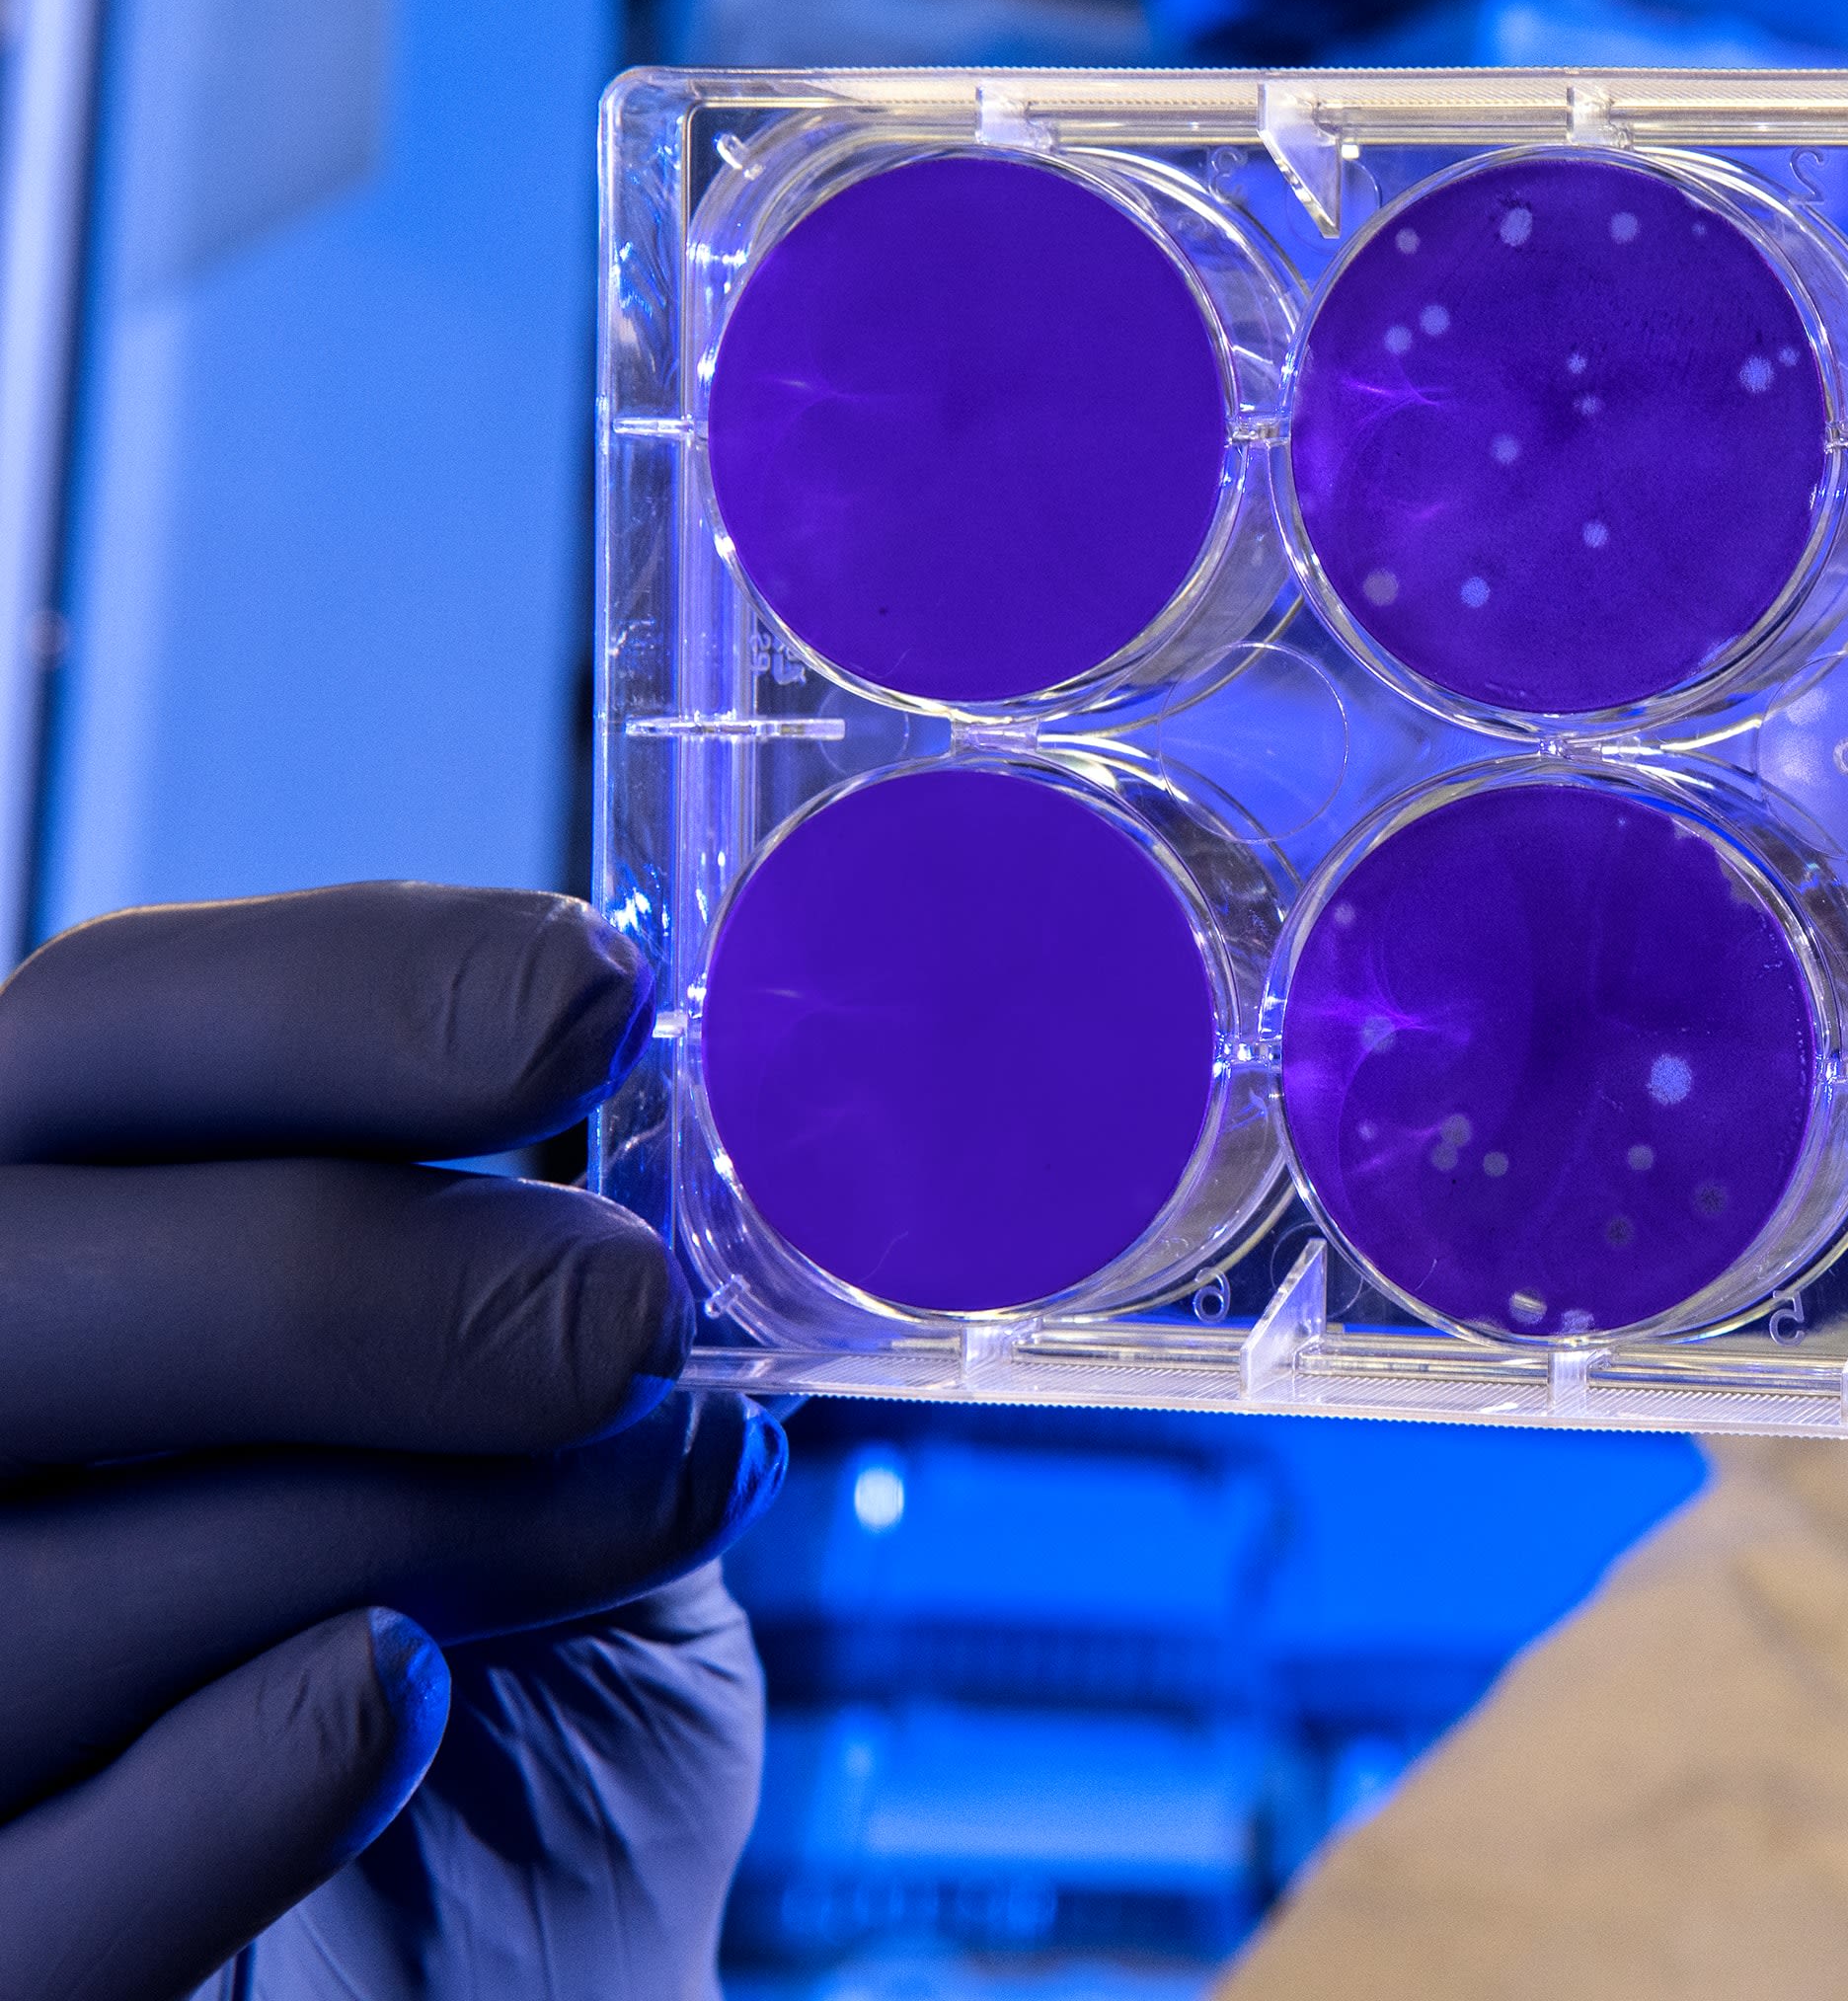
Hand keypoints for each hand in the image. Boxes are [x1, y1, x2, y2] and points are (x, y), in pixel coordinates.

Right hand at [0, 884, 780, 1998]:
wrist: (496, 1969)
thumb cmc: (509, 1682)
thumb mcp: (543, 1449)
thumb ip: (552, 1286)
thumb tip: (726, 1112)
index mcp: (42, 1247)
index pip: (93, 1039)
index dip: (335, 998)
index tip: (592, 993)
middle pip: (3, 1289)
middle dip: (333, 1275)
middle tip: (622, 1315)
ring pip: (33, 1591)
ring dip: (387, 1525)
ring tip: (642, 1504)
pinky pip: (30, 1899)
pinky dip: (228, 1781)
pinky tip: (397, 1697)